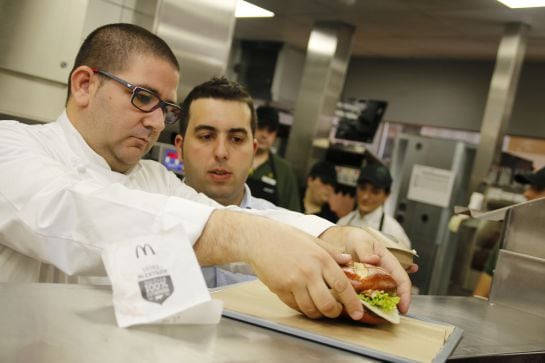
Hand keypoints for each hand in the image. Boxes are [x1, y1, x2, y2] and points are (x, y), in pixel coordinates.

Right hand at [195, 210, 363, 320]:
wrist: (258, 239)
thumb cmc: (285, 237)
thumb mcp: (312, 240)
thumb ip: (331, 252)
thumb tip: (348, 261)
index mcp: (321, 258)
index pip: (342, 286)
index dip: (352, 303)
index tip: (357, 313)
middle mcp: (309, 272)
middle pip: (328, 304)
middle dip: (334, 312)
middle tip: (336, 311)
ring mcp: (294, 282)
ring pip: (311, 309)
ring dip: (318, 313)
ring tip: (319, 307)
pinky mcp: (280, 289)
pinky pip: (295, 306)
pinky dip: (302, 308)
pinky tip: (303, 301)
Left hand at [318, 226, 411, 313]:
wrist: (339, 241)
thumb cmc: (354, 239)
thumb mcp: (360, 241)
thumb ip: (365, 250)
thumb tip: (373, 259)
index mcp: (388, 262)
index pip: (401, 279)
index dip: (405, 294)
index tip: (403, 308)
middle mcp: (383, 274)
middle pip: (393, 292)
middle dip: (393, 305)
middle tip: (388, 316)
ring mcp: (373, 282)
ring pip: (380, 298)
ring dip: (380, 308)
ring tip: (376, 317)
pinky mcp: (361, 287)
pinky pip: (366, 298)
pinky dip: (366, 306)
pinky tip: (363, 312)